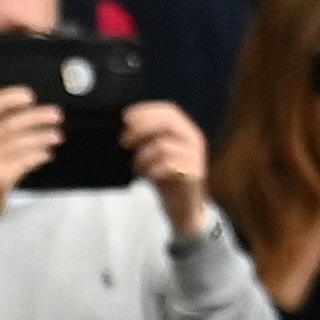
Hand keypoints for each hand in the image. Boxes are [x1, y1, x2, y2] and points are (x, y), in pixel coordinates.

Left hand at [123, 100, 209, 239]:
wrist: (186, 209)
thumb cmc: (168, 180)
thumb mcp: (156, 155)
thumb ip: (147, 140)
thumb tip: (124, 130)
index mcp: (186, 131)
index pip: (169, 110)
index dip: (146, 110)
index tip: (125, 118)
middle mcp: (194, 140)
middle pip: (167, 123)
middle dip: (141, 129)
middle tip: (124, 142)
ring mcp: (195, 157)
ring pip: (163, 145)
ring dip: (143, 156)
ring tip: (138, 168)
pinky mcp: (193, 174)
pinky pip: (169, 166)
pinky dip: (152, 170)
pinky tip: (148, 177)